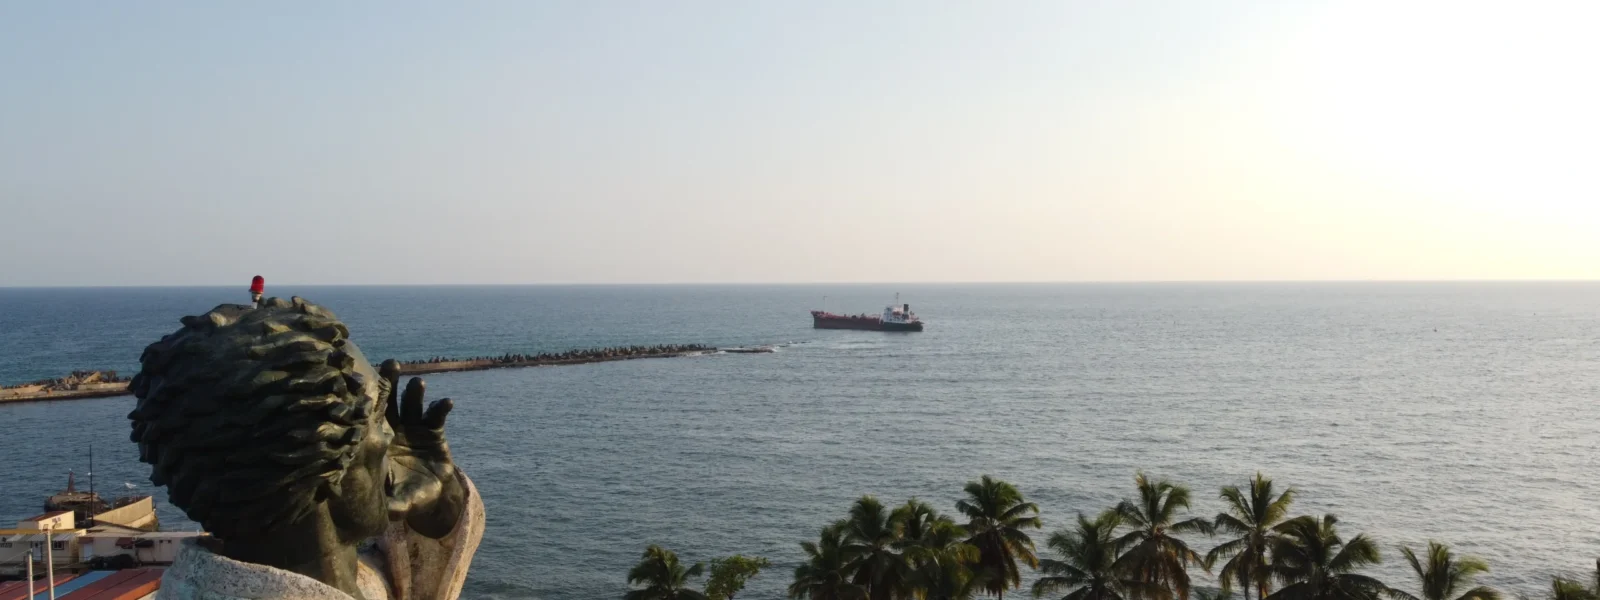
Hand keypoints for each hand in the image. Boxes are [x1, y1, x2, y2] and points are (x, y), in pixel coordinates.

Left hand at [380, 359, 465, 537]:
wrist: (430, 493)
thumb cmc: (405, 496)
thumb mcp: (398, 502)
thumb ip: (392, 504)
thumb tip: (385, 513)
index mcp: (378, 442)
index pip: (371, 418)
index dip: (370, 402)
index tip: (367, 386)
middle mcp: (394, 428)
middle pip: (390, 401)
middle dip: (390, 382)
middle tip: (391, 365)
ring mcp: (414, 426)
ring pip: (412, 403)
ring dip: (414, 392)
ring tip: (418, 383)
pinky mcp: (434, 429)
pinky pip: (436, 415)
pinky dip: (441, 407)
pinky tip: (447, 402)